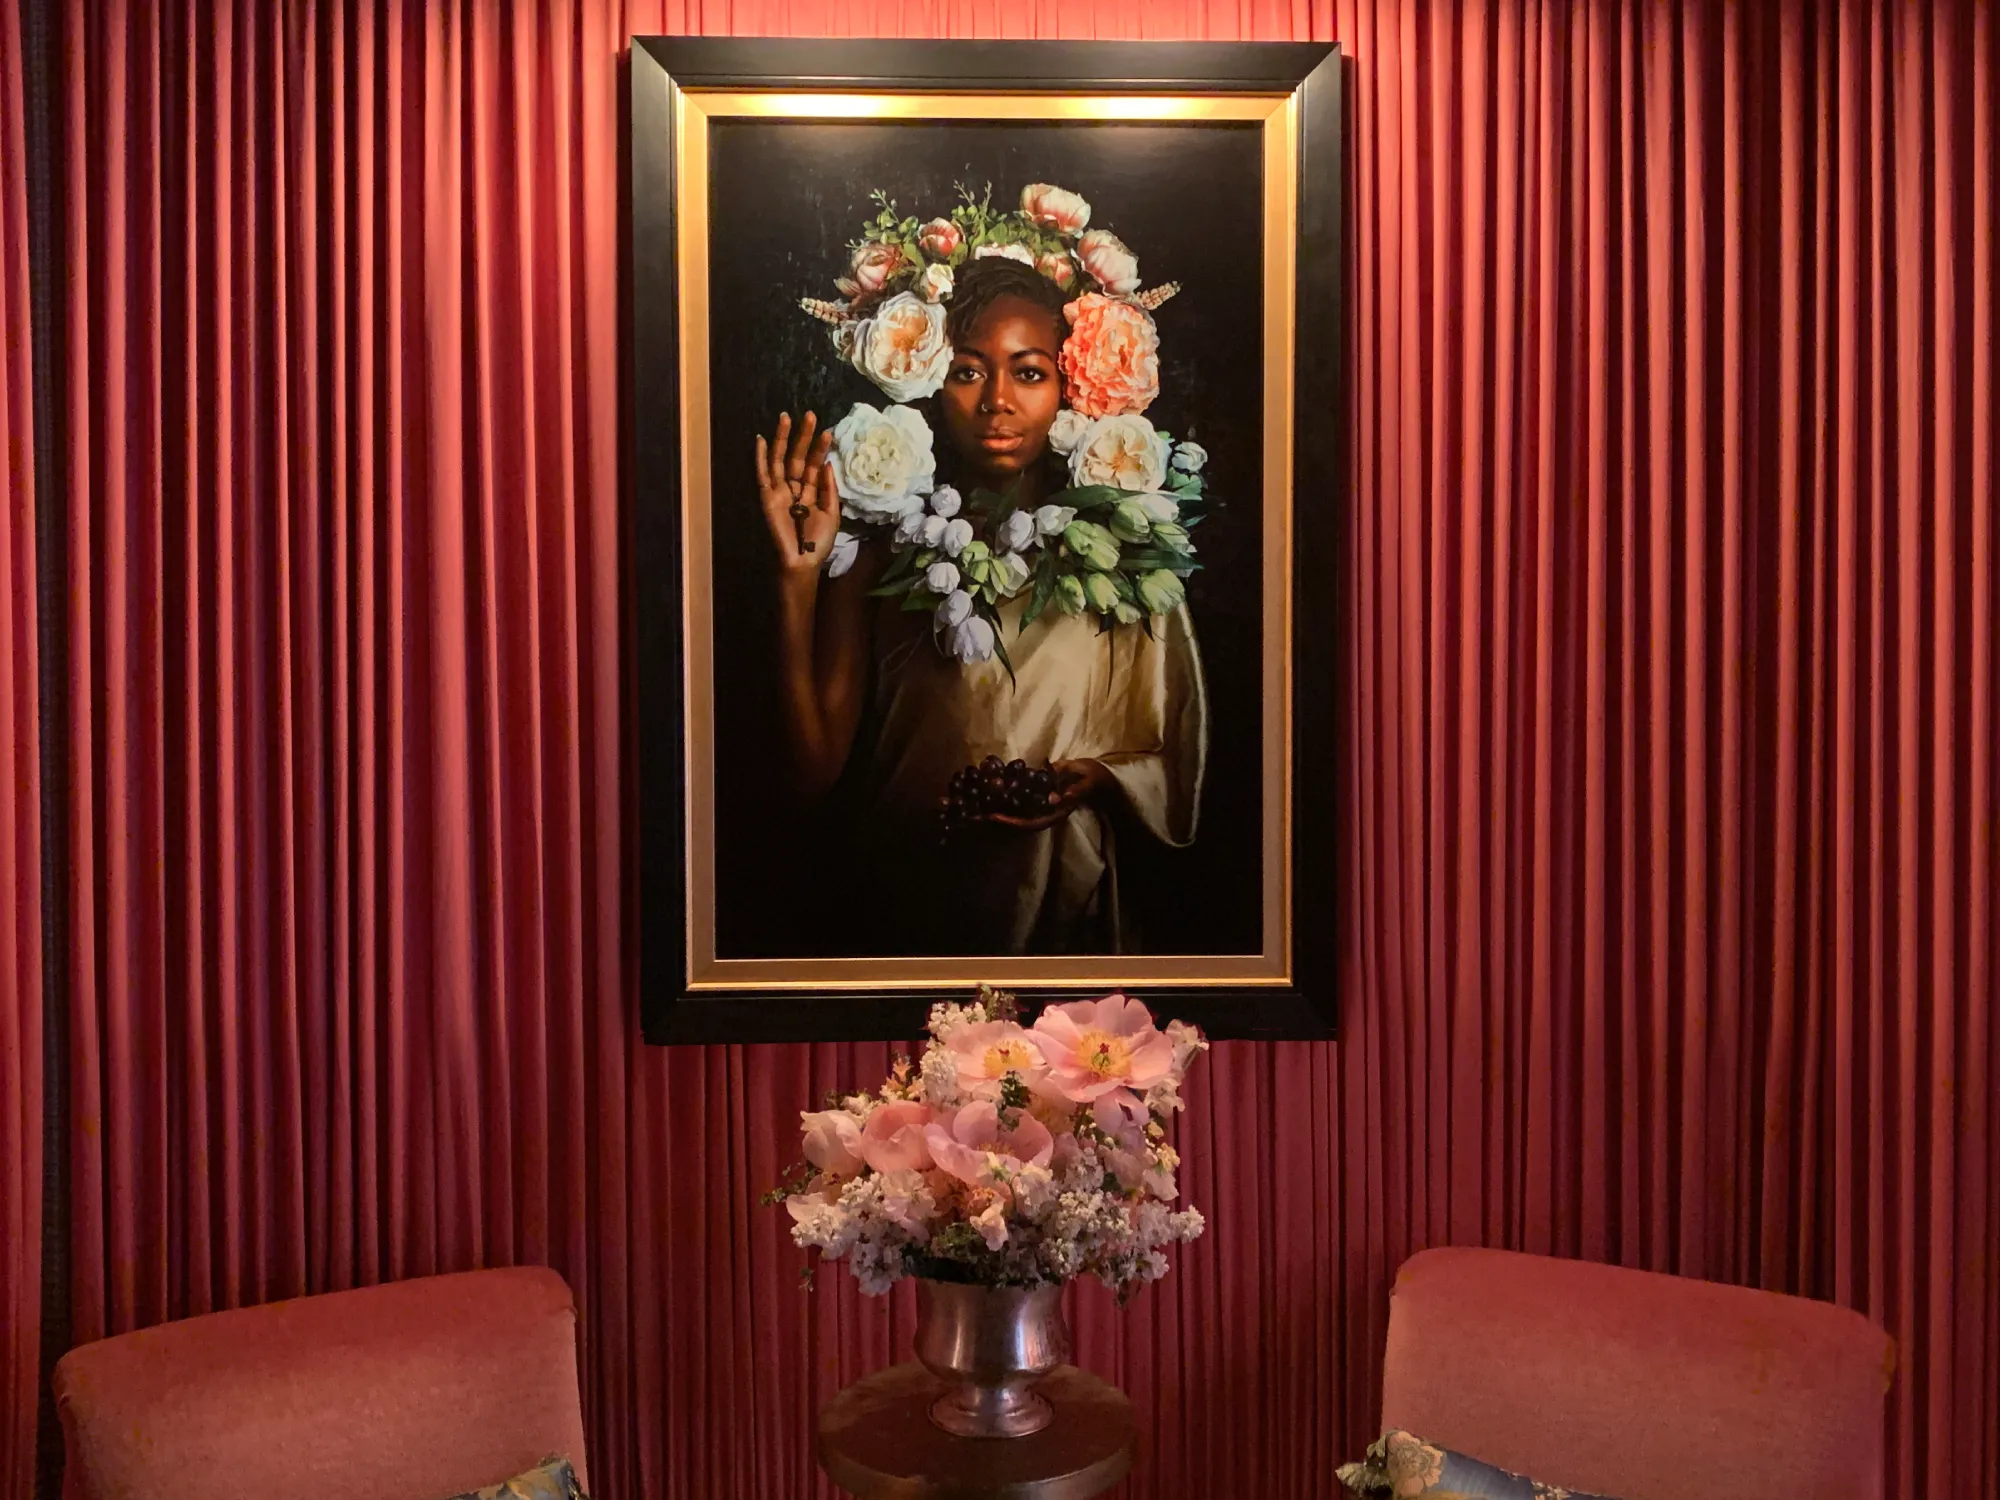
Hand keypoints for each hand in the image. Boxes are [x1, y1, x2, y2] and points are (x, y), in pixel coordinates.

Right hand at [755, 411, 840, 575]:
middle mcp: (794, 487)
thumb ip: (829, 488)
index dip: (821, 448)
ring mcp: (779, 491)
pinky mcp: (767, 498)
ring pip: (780, 460)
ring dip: (782, 439)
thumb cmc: (819, 542)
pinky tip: (761, 440)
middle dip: (803, 436)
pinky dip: (760, 458)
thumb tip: (828, 463)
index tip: (827, 430)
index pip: (816, 465)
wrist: (804, 561)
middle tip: (810, 415)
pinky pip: (762, 475)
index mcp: (811, 491)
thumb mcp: (832, 513)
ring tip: (786, 418)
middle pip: (798, 457)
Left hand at [977, 759, 1113, 831]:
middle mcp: (1045, 812)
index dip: (1013, 822)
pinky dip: (1002, 797)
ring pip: (1015, 812)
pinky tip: (986, 789)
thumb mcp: (1086, 781)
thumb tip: (1054, 799)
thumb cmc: (1093, 778)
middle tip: (973, 813)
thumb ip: (1072, 790)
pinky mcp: (1037, 796)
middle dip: (996, 819)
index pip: (1032, 823)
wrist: (1098, 777)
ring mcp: (1041, 805)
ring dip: (995, 808)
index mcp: (1056, 813)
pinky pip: (1018, 800)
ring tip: (973, 805)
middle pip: (1018, 821)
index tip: (995, 818)